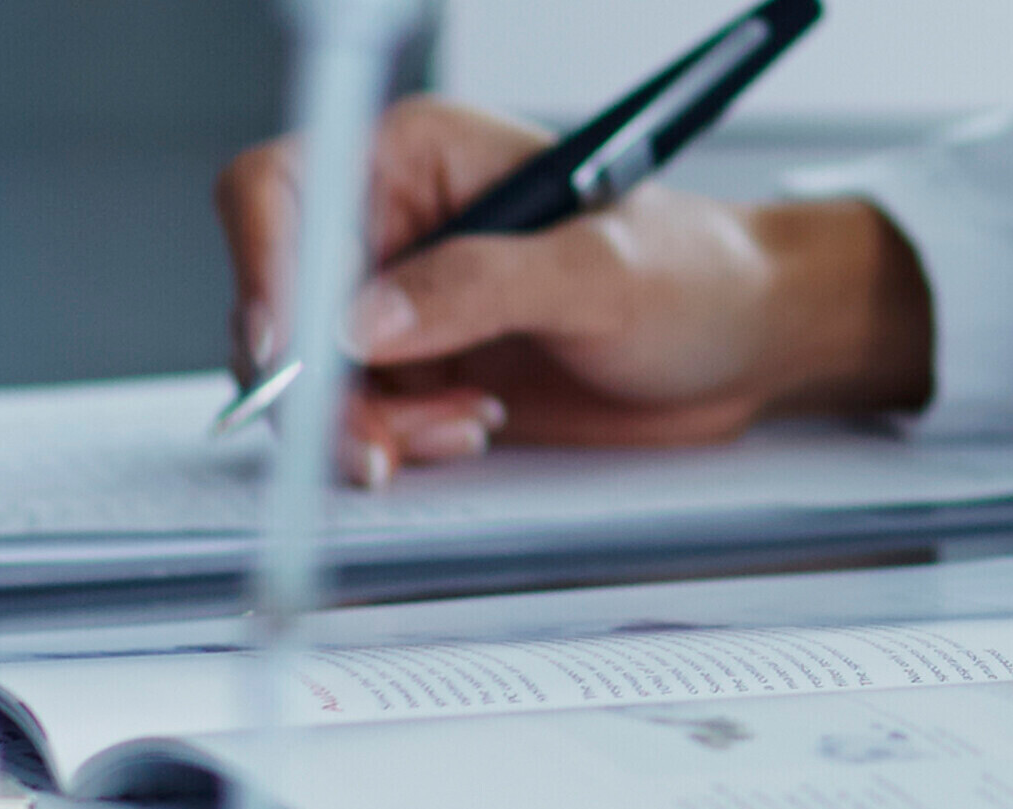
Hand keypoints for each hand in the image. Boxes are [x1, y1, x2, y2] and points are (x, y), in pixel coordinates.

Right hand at [220, 96, 941, 481]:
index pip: (282, 193)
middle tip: (379, 438)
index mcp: (415, 159)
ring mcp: (398, 309)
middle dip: (320, 382)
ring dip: (366, 424)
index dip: (263, 267)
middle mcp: (390, 229)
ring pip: (311, 379)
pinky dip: (396, 444)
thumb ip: (479, 286)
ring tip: (464, 424)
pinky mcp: (420, 377)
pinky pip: (358, 422)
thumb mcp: (600, 270)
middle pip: (278, 304)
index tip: (287, 346)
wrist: (749, 344)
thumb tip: (367, 319)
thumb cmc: (696, 272)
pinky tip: (469, 430)